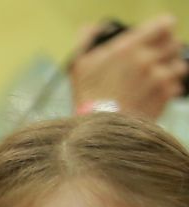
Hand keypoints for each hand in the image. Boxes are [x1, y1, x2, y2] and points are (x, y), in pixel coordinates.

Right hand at [71, 15, 185, 121]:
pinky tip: (152, 93)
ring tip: (154, 78)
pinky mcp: (165, 96)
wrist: (97, 130)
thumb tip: (96, 27)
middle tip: (153, 59)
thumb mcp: (79, 64)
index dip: (161, 28)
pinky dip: (168, 88)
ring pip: (179, 65)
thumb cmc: (87, 97)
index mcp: (129, 48)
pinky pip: (177, 86)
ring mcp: (159, 79)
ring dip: (169, 69)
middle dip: (165, 50)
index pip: (165, 24)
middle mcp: (148, 60)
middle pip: (174, 44)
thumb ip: (87, 38)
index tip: (156, 35)